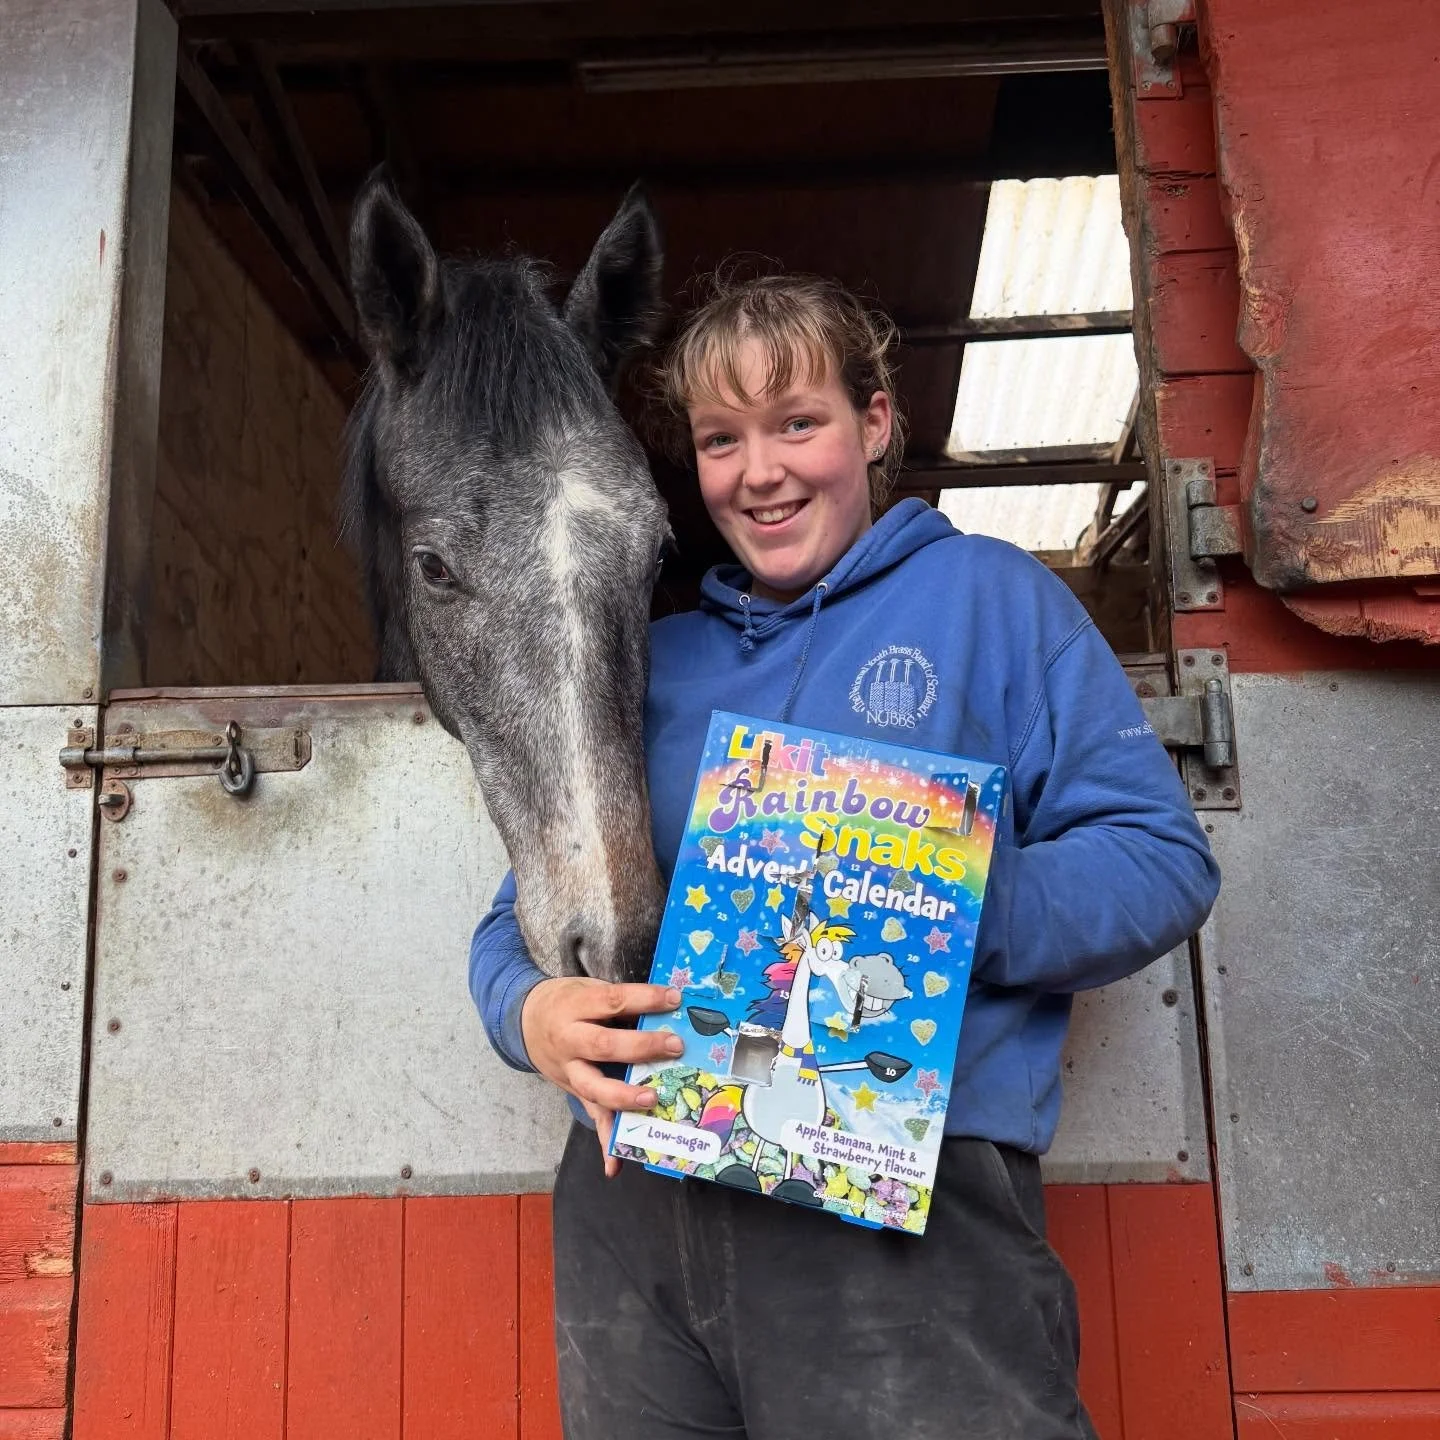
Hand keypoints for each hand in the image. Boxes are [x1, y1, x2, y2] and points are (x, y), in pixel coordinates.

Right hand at [521, 978, 684, 1177]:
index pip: (612, 1001)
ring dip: (624, 1096)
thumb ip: (620, 1003)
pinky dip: (603, 1142)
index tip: (673, 998)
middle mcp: (569, 1040)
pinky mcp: (575, 1092)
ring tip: (652, 1099)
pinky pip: (590, 1117)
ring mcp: (570, 1071)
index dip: (644, 999)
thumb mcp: (588, 990)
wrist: (524, 1021)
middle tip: (674, 1046)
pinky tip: (615, 1165)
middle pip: (603, 1046)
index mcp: (575, 1007)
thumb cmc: (567, 1002)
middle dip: (641, 1047)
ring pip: (594, 1087)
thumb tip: (667, 1011)